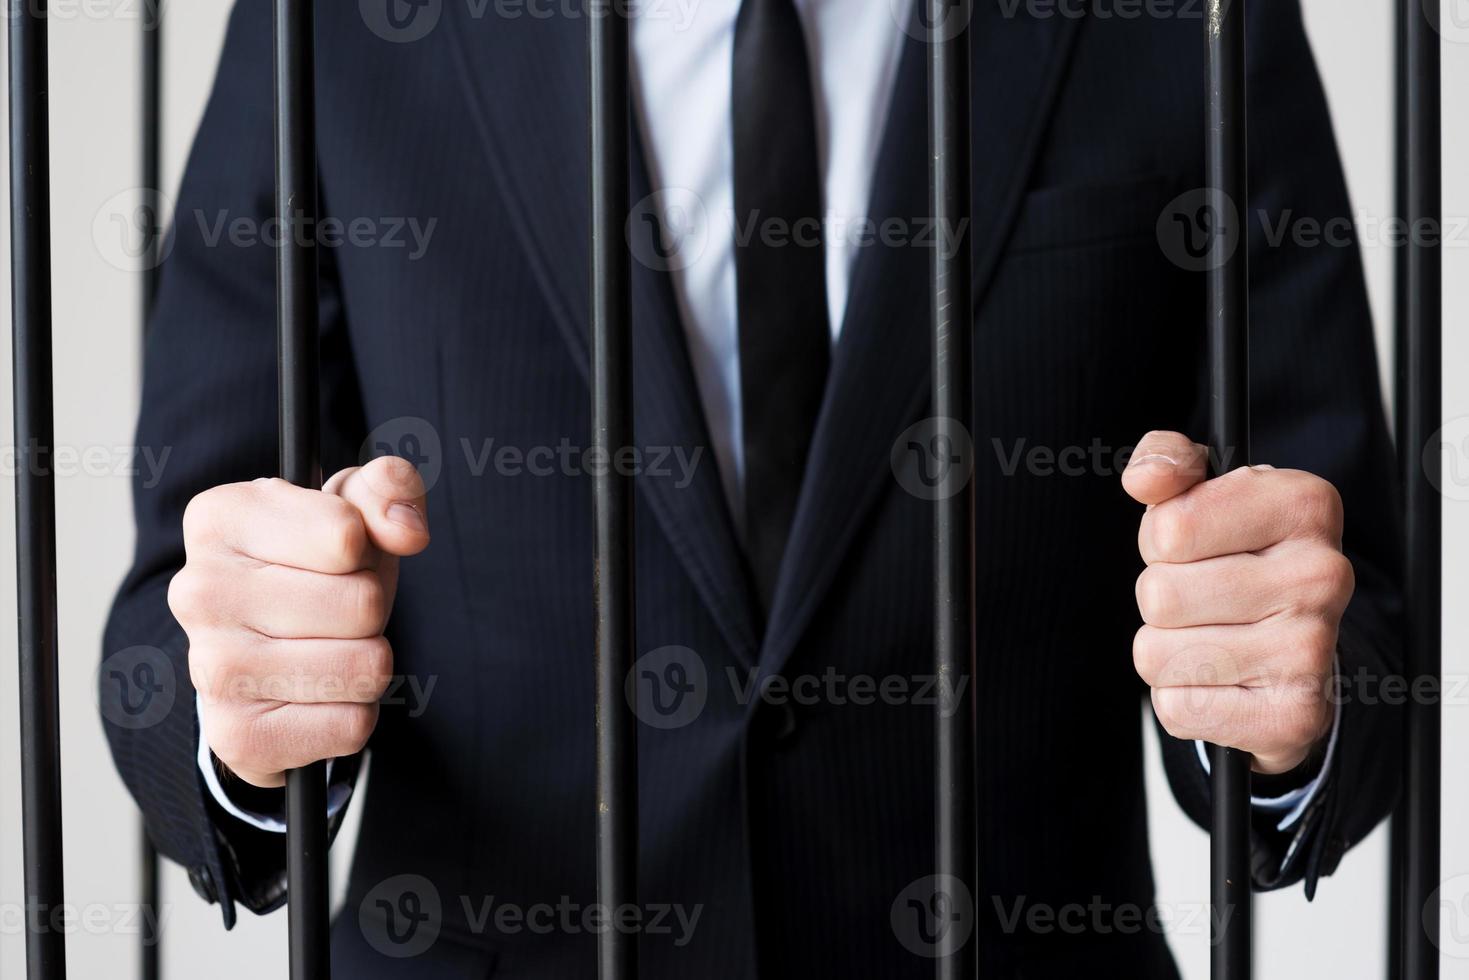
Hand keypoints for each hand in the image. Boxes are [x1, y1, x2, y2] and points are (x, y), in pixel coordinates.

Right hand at [169, 456, 429, 787]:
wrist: (266, 657)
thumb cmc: (316, 571)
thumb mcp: (353, 509)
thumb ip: (388, 489)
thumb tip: (408, 531)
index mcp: (219, 519)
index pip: (346, 534)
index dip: (366, 547)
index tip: (338, 554)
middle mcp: (199, 592)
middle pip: (361, 604)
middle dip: (370, 608)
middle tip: (335, 611)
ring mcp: (212, 669)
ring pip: (364, 668)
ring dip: (367, 662)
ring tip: (329, 650)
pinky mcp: (238, 737)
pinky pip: (352, 725)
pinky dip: (354, 712)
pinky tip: (317, 696)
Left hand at [1122, 431, 1350, 774]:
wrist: (1296, 654)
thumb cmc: (1239, 561)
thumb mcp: (1204, 494)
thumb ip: (1167, 464)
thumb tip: (1145, 478)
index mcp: (1303, 505)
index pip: (1169, 528)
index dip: (1160, 541)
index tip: (1194, 545)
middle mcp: (1322, 574)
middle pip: (1159, 595)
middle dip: (1160, 600)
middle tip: (1203, 600)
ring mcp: (1313, 649)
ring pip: (1158, 654)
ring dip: (1166, 652)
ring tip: (1211, 639)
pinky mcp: (1293, 714)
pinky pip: (1177, 707)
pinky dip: (1182, 699)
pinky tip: (1222, 682)